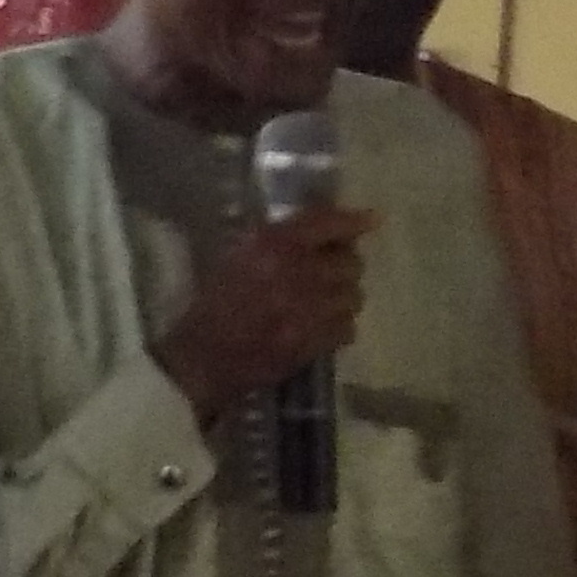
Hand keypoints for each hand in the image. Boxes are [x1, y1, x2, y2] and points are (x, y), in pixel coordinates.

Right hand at [153, 210, 375, 424]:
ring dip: (343, 298)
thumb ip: (280, 242)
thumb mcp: (238, 257)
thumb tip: (323, 232)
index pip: (325, 224)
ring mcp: (307, 309)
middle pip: (351, 264)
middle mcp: (295, 272)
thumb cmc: (215, 303)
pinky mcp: (314, 342)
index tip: (373, 220)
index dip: (353, 221)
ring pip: (353, 297)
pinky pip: (348, 328)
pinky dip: (339, 327)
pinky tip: (320, 328)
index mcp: (271, 245)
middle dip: (345, 268)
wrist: (203, 357)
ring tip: (323, 303)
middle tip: (331, 274)